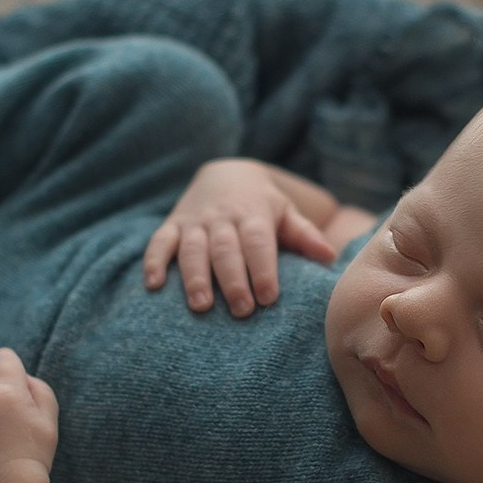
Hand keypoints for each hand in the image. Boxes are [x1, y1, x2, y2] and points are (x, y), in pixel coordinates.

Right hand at [143, 157, 337, 316]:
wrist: (226, 173)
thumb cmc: (263, 205)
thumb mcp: (286, 213)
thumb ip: (304, 235)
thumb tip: (329, 256)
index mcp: (253, 214)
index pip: (258, 241)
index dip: (263, 268)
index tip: (270, 297)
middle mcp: (222, 217)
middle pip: (225, 249)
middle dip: (232, 279)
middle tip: (241, 310)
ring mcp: (194, 222)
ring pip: (192, 248)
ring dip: (194, 276)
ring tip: (200, 305)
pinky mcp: (172, 226)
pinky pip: (159, 242)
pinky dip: (154, 261)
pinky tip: (153, 285)